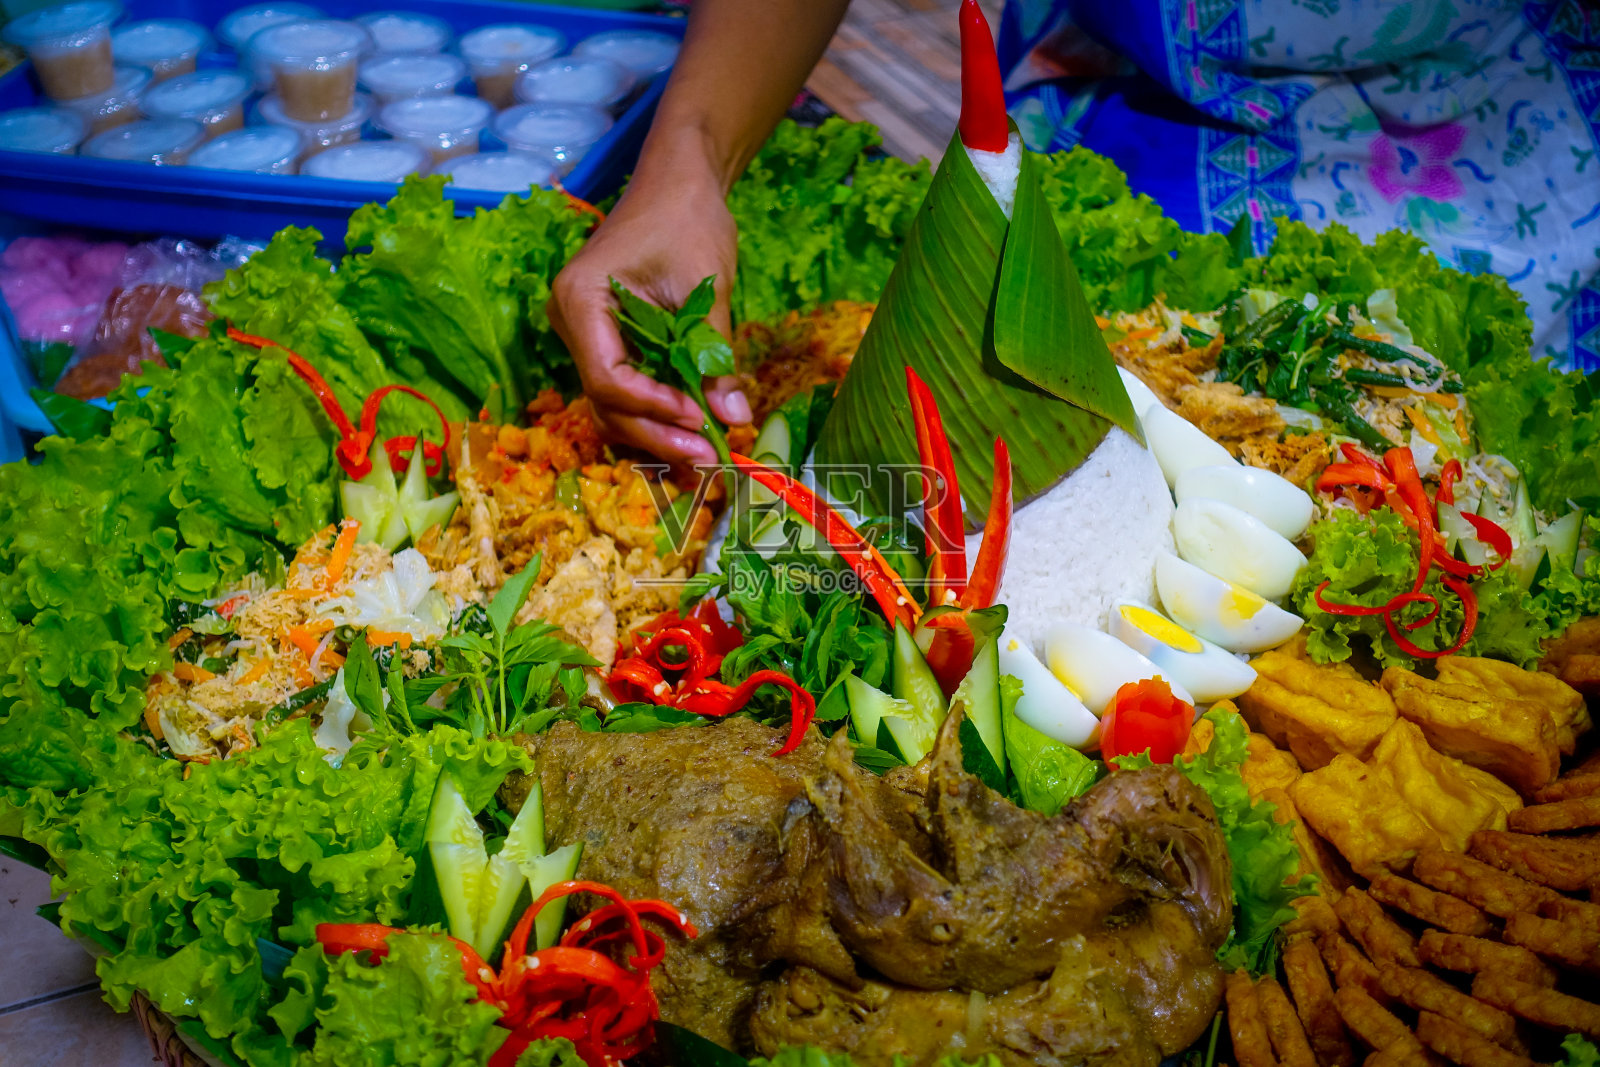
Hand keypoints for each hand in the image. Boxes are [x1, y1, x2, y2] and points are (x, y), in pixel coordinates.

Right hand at [549, 148, 751, 467]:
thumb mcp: (707, 288)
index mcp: (581, 300)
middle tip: (709, 457)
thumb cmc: (688, 219)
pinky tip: (692, 435)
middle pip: (606, 403)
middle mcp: (570, 323)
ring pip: (612, 407)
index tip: (701, 419)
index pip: (607, 377)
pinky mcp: (606, 344)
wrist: (678, 182)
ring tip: (704, 455)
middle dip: (657, 434)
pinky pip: (624, 392)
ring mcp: (584, 337)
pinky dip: (655, 416)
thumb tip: (735, 418)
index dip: (654, 408)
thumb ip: (715, 355)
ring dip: (656, 435)